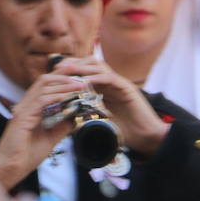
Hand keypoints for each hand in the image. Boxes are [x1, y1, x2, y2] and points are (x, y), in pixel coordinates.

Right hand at [0, 73, 78, 188]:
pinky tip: (68, 97)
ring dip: (63, 85)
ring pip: (43, 87)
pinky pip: (41, 101)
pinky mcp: (22, 117)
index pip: (45, 87)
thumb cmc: (25, 156)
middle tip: (79, 73)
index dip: (60, 77)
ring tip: (79, 85)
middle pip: (44, 80)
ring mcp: (22, 110)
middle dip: (62, 74)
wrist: (10, 170)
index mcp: (30, 109)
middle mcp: (25, 106)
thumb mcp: (50, 139)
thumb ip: (61, 127)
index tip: (76, 74)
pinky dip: (56, 96)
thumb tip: (76, 118)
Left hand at [50, 57, 170, 155]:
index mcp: (103, 88)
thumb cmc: (125, 132)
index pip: (85, 71)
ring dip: (82, 67)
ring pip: (99, 66)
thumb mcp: (100, 123)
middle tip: (58, 68)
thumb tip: (69, 123)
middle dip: (73, 63)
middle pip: (90, 63)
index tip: (54, 73)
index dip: (69, 70)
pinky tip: (84, 81)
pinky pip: (110, 77)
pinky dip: (96, 77)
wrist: (145, 137)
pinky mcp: (127, 88)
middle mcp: (111, 82)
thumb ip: (87, 118)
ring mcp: (119, 83)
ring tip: (67, 70)